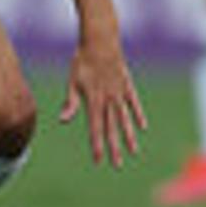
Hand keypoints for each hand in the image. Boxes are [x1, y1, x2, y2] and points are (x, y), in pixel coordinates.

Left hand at [57, 33, 146, 167]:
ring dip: (128, 136)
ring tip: (133, 151)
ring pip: (125, 119)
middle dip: (113, 148)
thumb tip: (62, 120)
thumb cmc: (81, 61)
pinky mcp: (127, 85)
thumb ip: (71, 103)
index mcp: (93, 100)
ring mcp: (120, 93)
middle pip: (111, 128)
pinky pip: (134, 103)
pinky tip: (142, 127)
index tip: (98, 160)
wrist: (100, 41)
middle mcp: (108, 99)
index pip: (95, 128)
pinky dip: (138, 115)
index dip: (96, 145)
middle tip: (116, 165)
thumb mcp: (73, 81)